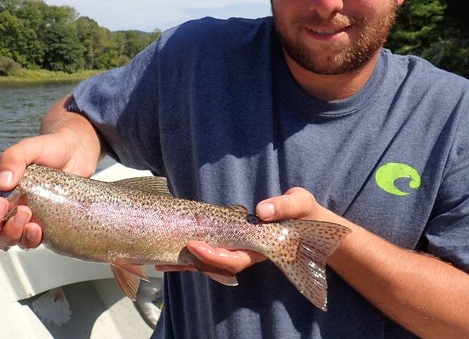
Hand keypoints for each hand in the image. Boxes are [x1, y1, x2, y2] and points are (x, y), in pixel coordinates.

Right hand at [0, 95, 102, 250]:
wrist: (77, 153)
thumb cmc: (48, 148)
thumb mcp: (29, 147)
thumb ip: (13, 158)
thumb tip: (3, 183)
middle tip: (0, 205)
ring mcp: (18, 219)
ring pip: (1, 241)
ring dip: (8, 232)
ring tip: (24, 212)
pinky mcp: (39, 226)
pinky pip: (27, 243)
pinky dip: (28, 238)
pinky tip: (36, 227)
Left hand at [156, 187, 343, 276]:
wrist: (309, 222)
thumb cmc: (305, 214)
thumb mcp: (300, 204)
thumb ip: (285, 206)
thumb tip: (263, 210)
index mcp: (260, 248)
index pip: (233, 259)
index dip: (213, 256)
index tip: (194, 246)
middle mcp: (246, 252)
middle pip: (215, 265)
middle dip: (191, 263)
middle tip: (166, 258)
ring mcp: (238, 249)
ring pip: (209, 262)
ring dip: (185, 262)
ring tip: (159, 261)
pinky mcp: (232, 242)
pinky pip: (209, 251)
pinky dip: (190, 254)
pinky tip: (170, 253)